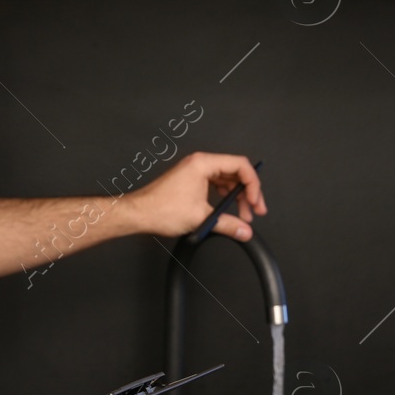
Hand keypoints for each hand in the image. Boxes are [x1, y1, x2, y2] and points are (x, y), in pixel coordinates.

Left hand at [126, 152, 266, 240]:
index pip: (240, 165)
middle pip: (235, 172)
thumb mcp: (201, 218)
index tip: (255, 201)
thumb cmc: (160, 209)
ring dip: (236, 197)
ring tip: (242, 215)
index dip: (253, 184)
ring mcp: (194, 171)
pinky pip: (216, 185)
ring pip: (226, 180)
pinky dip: (224, 197)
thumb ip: (228, 224)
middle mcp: (199, 164)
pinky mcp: (191, 181)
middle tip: (254, 210)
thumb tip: (244, 231)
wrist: (139, 213)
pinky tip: (227, 211)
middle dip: (247, 193)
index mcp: (203, 164)